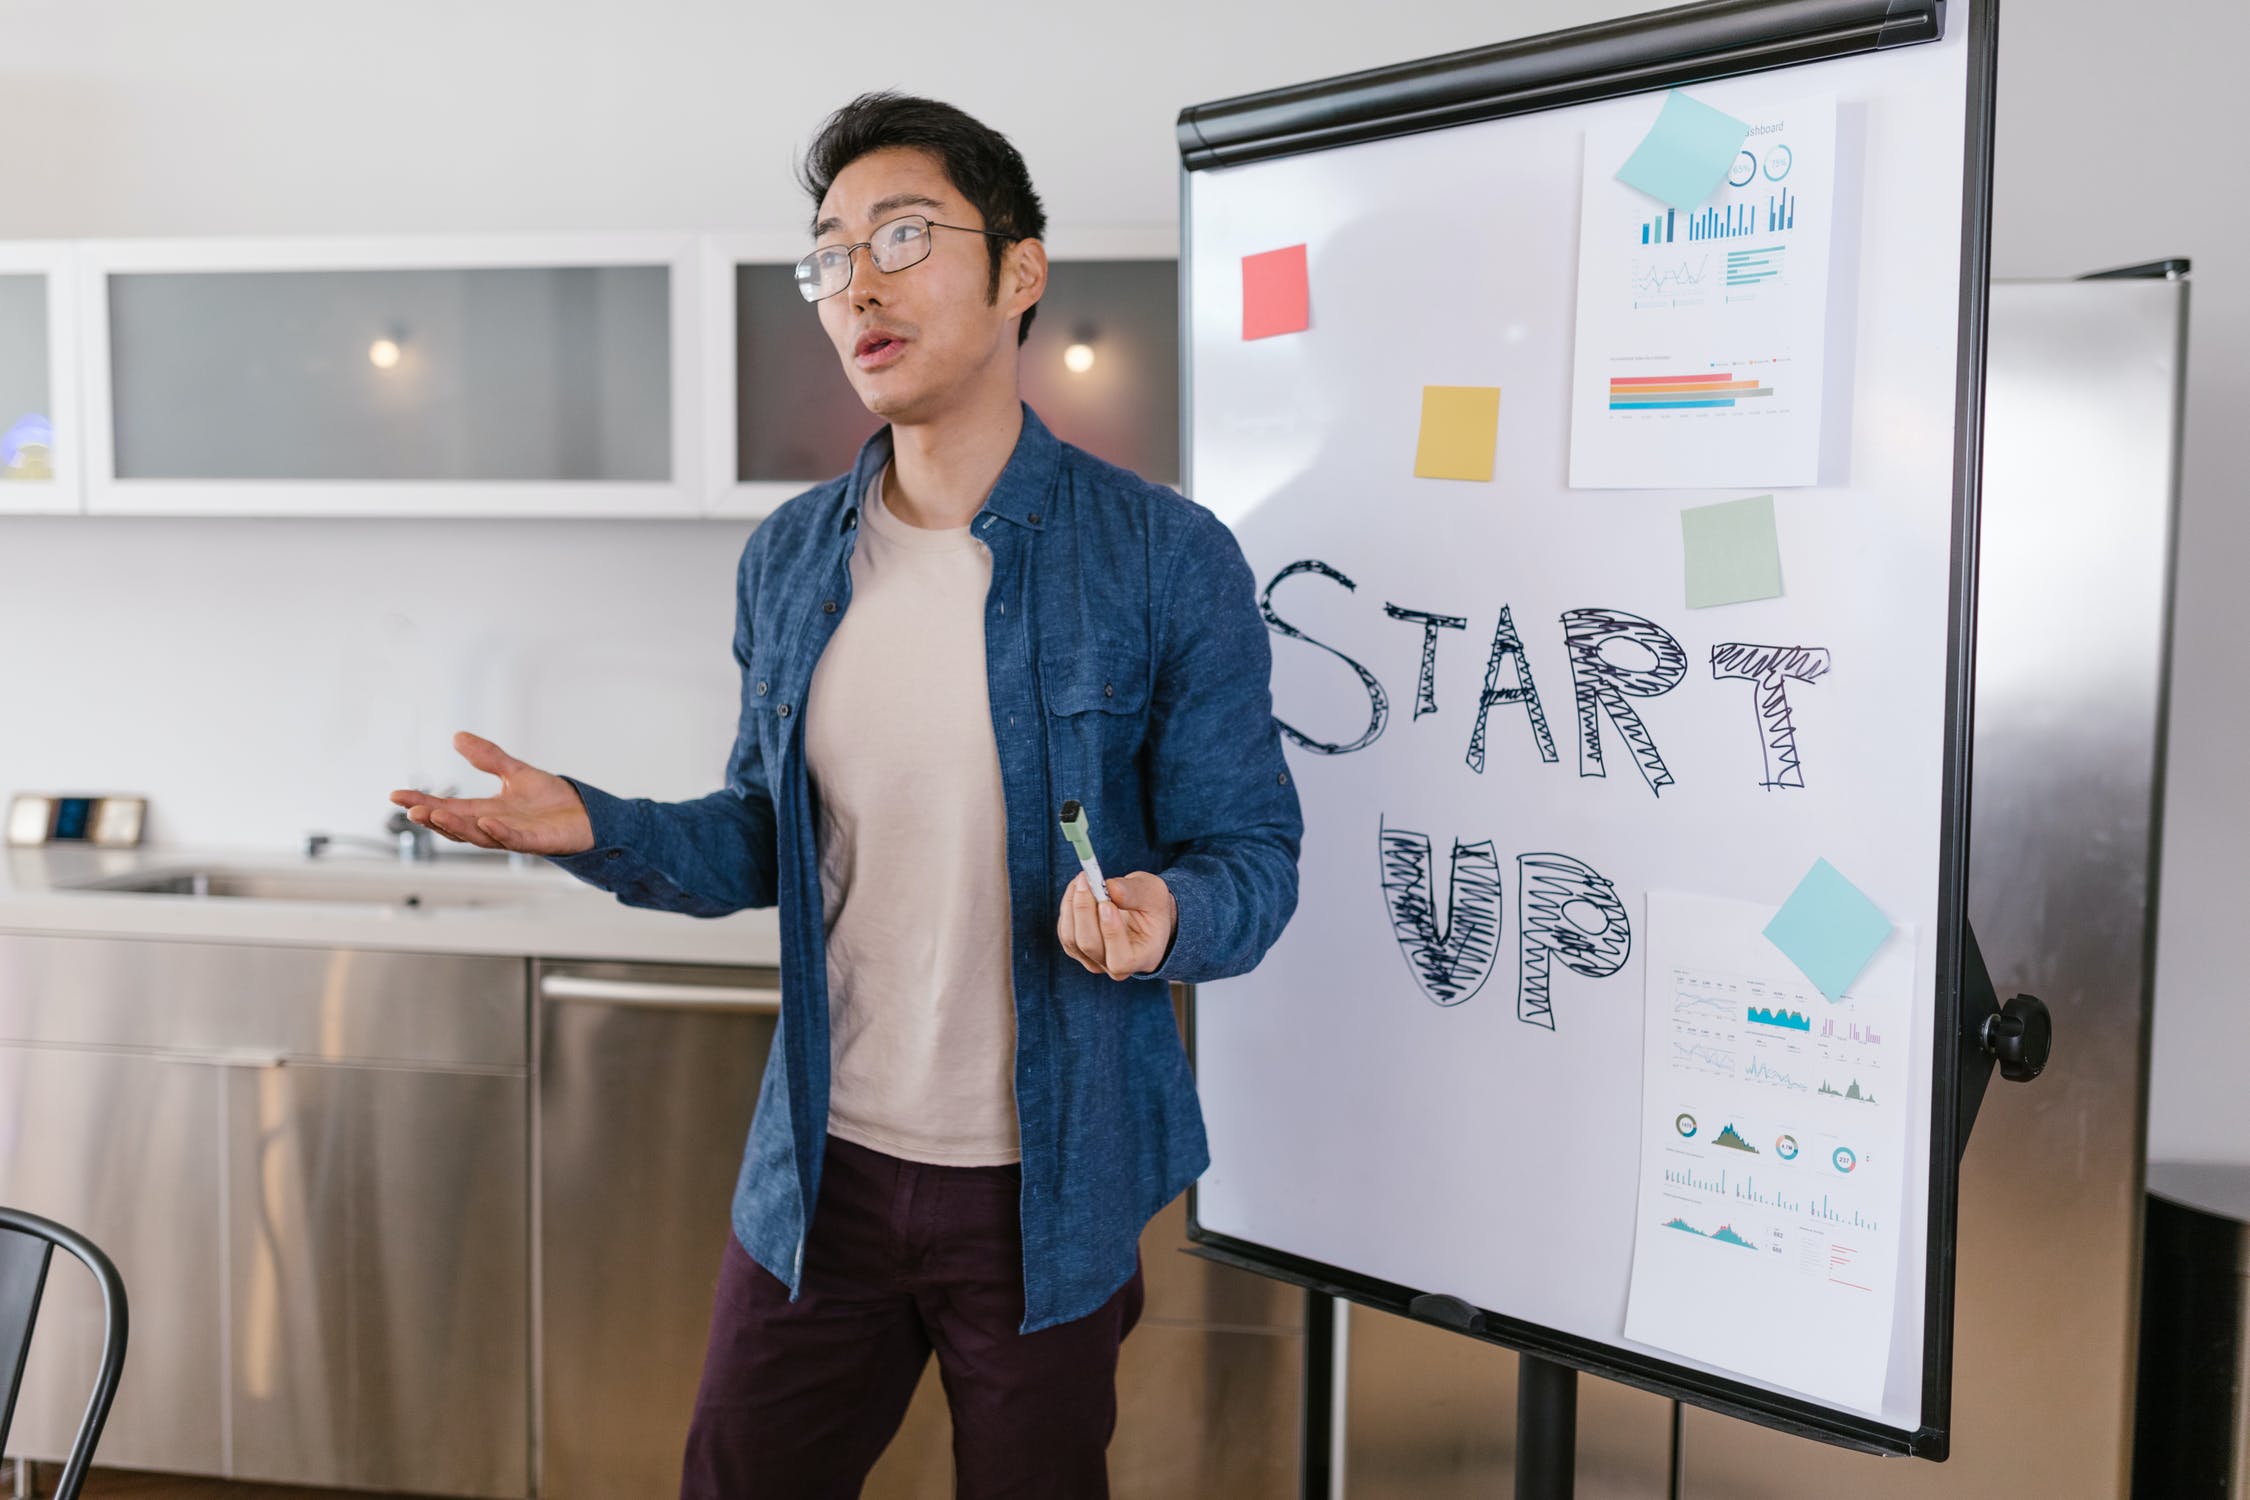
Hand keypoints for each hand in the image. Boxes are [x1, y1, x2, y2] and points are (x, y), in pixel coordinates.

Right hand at [387, 730, 594, 855]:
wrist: (586, 815)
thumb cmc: (550, 801)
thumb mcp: (515, 772)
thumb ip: (488, 758)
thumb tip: (457, 737)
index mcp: (485, 811)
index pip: (447, 807)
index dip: (423, 802)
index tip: (396, 795)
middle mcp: (494, 826)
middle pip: (456, 825)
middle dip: (433, 819)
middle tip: (410, 811)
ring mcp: (514, 836)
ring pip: (479, 836)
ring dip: (457, 827)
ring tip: (437, 815)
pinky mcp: (537, 841)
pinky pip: (515, 840)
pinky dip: (500, 833)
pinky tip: (486, 823)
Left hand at [1057, 869, 1176, 980]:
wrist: (1143, 913)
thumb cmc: (1152, 906)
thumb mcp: (1153, 893)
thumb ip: (1135, 893)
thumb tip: (1110, 887)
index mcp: (1143, 958)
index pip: (1120, 959)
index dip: (1111, 933)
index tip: (1106, 903)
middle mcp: (1116, 967)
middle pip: (1089, 945)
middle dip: (1084, 909)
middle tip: (1086, 880)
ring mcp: (1094, 960)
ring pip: (1071, 938)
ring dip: (1073, 904)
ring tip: (1083, 879)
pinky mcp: (1077, 949)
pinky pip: (1064, 931)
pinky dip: (1068, 906)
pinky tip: (1078, 888)